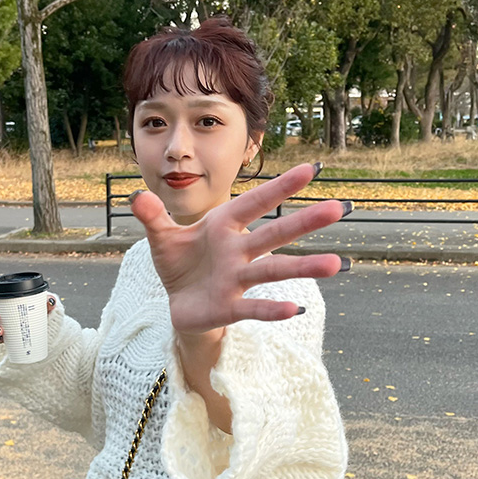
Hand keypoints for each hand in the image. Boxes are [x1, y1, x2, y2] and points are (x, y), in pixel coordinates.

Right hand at [0, 289, 56, 342]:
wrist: (45, 329)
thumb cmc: (42, 312)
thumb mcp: (45, 306)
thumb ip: (48, 301)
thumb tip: (50, 301)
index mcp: (8, 299)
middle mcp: (1, 311)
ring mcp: (1, 324)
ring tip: (0, 331)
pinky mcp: (4, 336)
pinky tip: (1, 340)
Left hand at [129, 163, 351, 334]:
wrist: (177, 304)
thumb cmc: (179, 264)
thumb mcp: (161, 238)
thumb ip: (153, 216)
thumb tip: (137, 196)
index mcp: (223, 226)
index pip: (255, 202)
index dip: (280, 187)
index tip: (311, 169)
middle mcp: (237, 250)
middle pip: (274, 234)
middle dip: (306, 222)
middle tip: (340, 208)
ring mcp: (237, 279)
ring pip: (273, 271)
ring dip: (303, 267)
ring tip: (335, 265)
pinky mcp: (229, 306)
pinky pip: (253, 307)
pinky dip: (271, 309)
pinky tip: (295, 309)